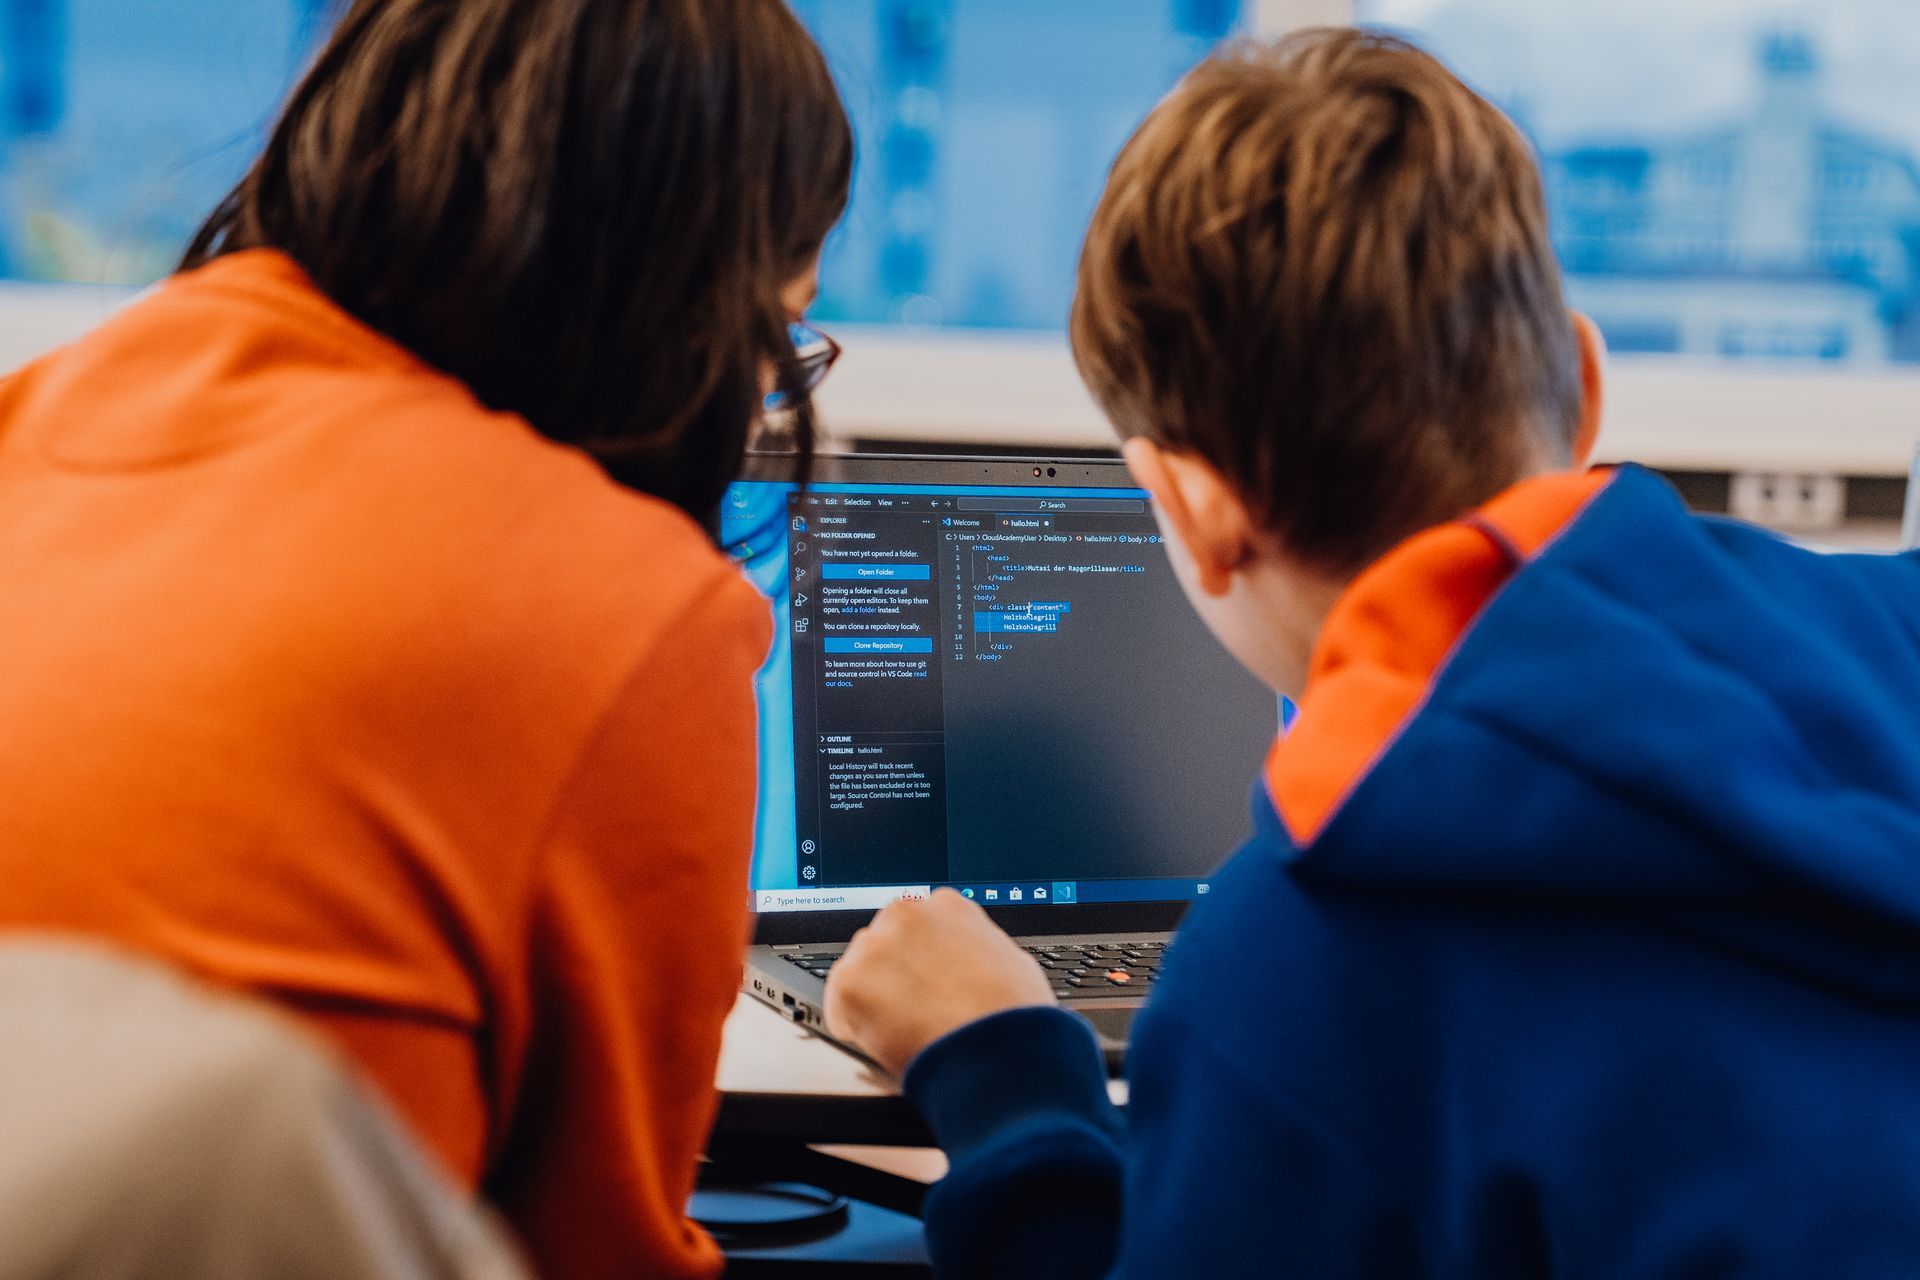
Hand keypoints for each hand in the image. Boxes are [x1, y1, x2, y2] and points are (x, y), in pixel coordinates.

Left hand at [824, 889, 1055, 1076]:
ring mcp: (877, 946)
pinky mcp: (852, 982)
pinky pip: (838, 1005)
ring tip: (902, 1029)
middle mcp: (908, 914)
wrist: (999, 1052)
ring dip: (872, 997)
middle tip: (910, 1009)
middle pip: (882, 942)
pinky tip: (882, 1040)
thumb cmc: (1013, 1016)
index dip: (918, 959)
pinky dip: (853, 1026)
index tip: (921, 980)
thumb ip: (975, 949)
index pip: (915, 925)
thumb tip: (965, 962)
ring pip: (858, 970)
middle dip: (891, 973)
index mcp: (947, 906)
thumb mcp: (1009, 961)